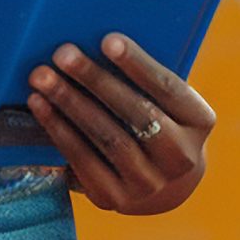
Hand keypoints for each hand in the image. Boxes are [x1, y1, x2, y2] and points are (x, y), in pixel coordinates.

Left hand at [25, 34, 214, 215]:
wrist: (161, 185)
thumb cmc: (156, 120)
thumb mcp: (166, 102)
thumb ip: (143, 78)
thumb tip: (93, 41)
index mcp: (199, 121)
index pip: (169, 89)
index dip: (138, 65)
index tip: (107, 40)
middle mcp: (182, 157)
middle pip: (136, 114)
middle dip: (95, 80)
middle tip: (63, 54)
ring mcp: (150, 184)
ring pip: (108, 139)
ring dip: (71, 104)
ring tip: (42, 77)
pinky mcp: (116, 199)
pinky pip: (84, 161)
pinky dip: (59, 130)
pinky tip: (40, 105)